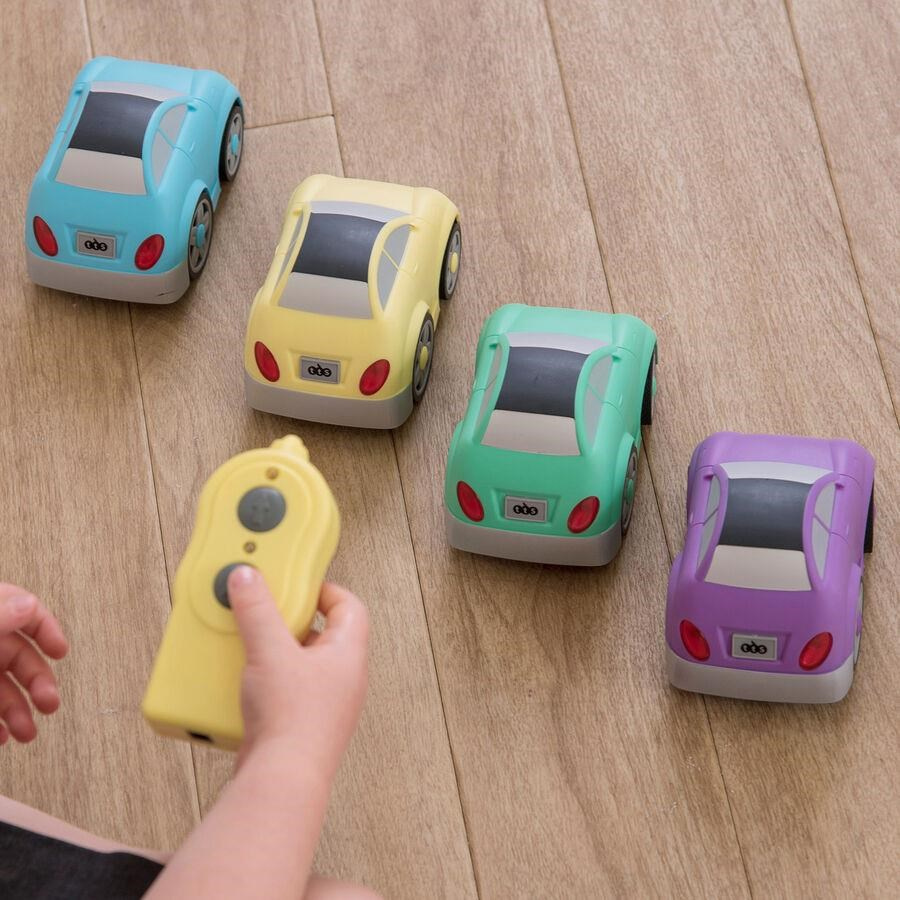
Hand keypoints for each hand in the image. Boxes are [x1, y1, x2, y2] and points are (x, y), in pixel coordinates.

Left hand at [0, 584, 67, 744]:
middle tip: (51, 702)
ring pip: (2, 687)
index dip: (46, 629)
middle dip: (38, 682)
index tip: (61, 651)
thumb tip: (27, 605)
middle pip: (17, 655)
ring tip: (28, 732)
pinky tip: (2, 735)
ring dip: (19, 711)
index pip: (24, 610)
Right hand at [227, 567, 368, 781]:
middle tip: (266, 612)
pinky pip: (286, 692)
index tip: (297, 584)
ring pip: (301, 664)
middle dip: (292, 621)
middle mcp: (343, 680)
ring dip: (275, 652)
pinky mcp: (300, 727)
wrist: (280, 781)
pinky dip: (265, 681)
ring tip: (250, 644)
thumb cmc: (292, 722)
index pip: (350, 607)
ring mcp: (324, 706)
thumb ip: (258, 610)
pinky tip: (242, 681)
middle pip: (322, 634)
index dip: (325, 590)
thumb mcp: (270, 651)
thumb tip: (248, 578)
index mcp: (349, 655)